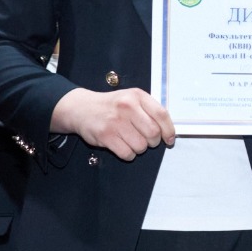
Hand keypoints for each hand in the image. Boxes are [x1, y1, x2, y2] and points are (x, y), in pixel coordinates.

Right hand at [51, 87, 175, 160]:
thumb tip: (169, 131)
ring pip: (141, 146)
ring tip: (131, 141)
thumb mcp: (132, 99)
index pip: (161, 115)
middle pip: (153, 133)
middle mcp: (127, 106)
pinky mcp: (105, 135)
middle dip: (153, 142)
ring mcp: (115, 121)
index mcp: (137, 96)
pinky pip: (127, 153)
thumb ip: (149, 110)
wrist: (82, 108)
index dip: (169, 130)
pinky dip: (129, 154)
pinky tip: (123, 146)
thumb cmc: (112, 106)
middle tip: (147, 141)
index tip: (169, 139)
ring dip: (139, 148)